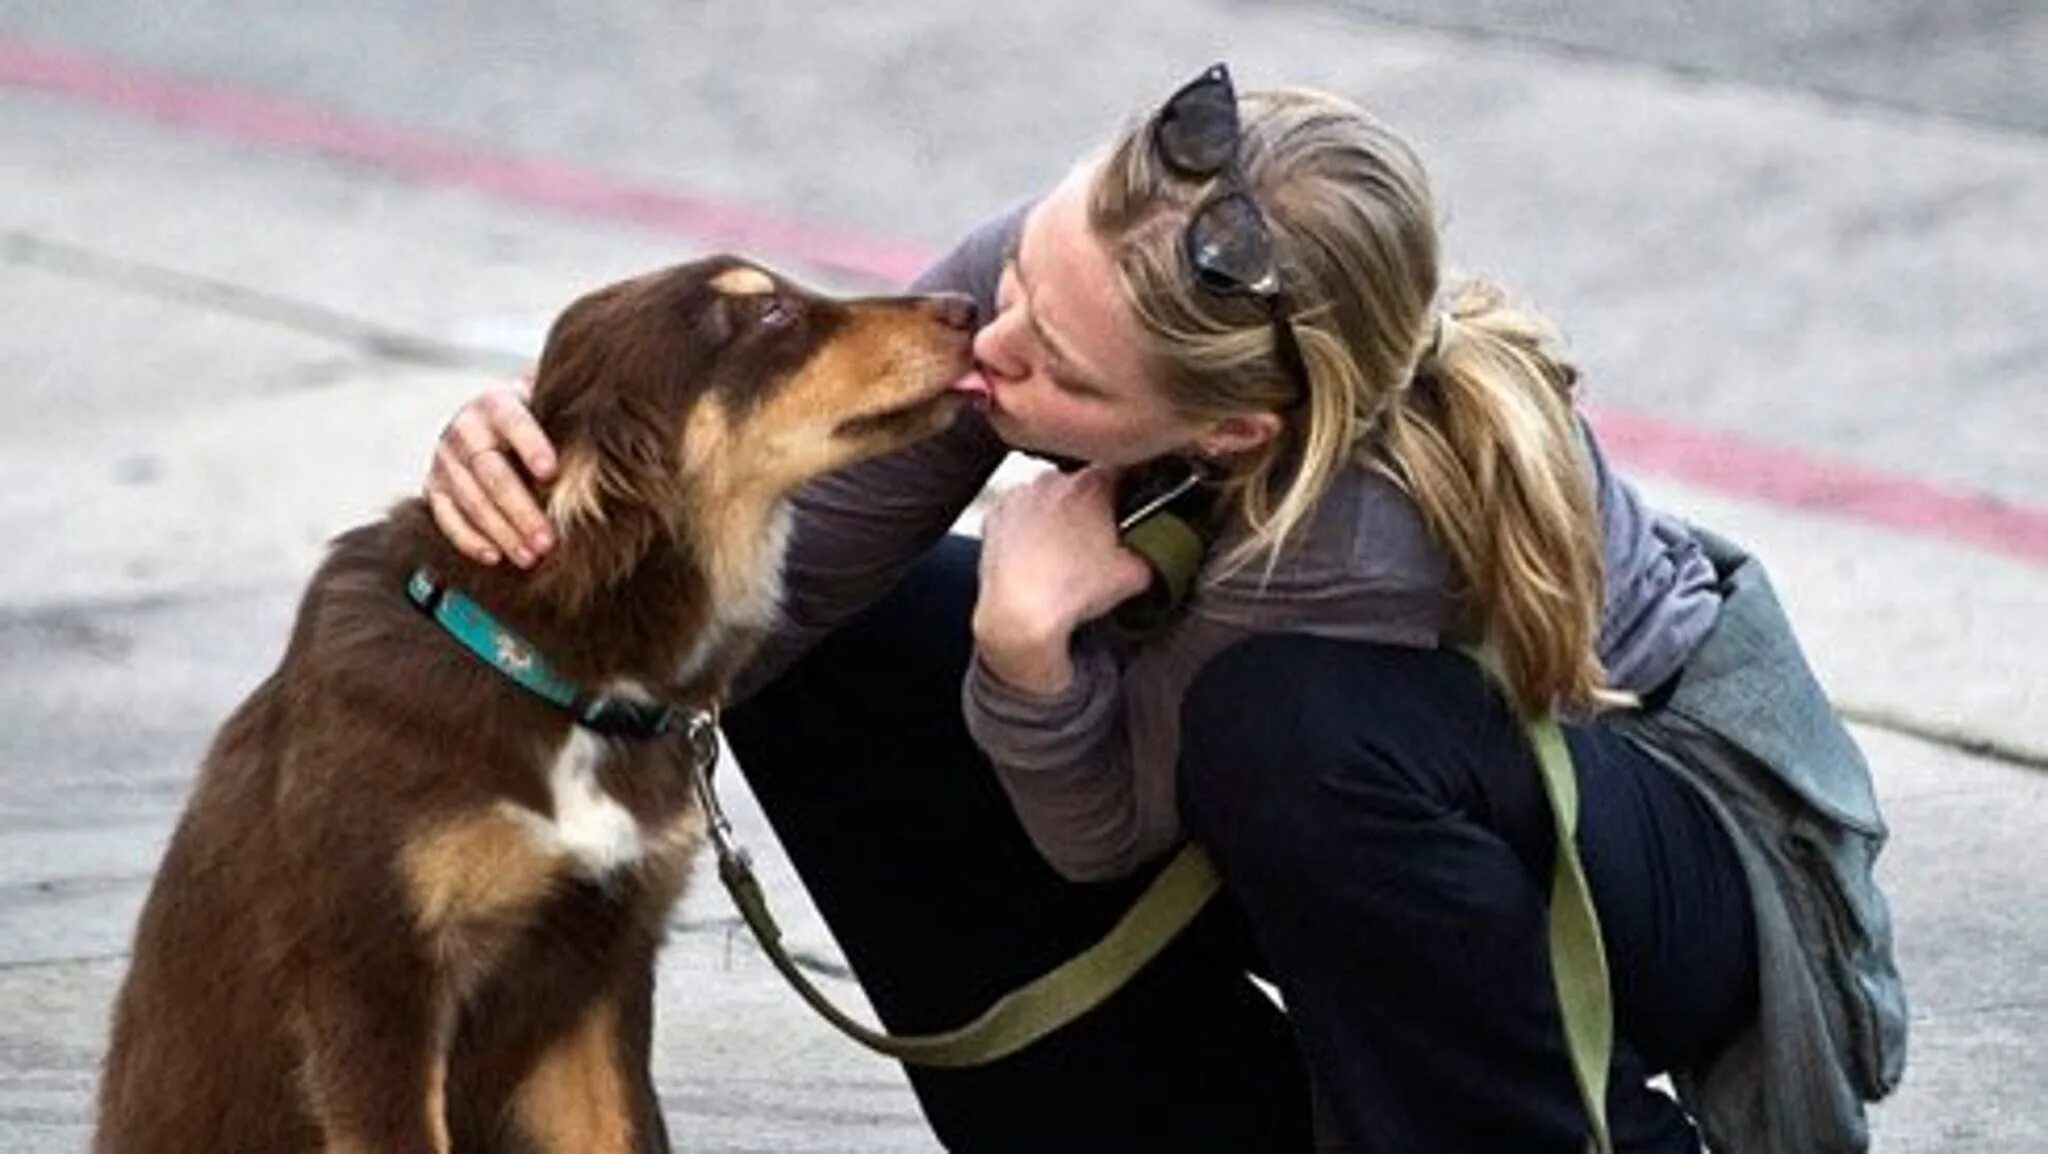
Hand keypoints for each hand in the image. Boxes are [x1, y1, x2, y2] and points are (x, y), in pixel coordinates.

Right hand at [423, 382, 558, 566]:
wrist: (490, 425)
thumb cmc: (535, 425)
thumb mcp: (548, 414)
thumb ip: (566, 428)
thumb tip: (604, 452)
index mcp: (497, 404)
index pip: (513, 422)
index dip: (531, 446)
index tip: (551, 472)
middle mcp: (465, 429)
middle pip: (492, 473)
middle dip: (521, 510)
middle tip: (548, 541)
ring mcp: (445, 459)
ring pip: (471, 499)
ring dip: (501, 532)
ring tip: (530, 557)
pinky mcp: (433, 487)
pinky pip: (445, 517)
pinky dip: (468, 539)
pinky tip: (495, 557)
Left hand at [973, 465, 1151, 692]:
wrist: (1018, 613)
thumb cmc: (1071, 591)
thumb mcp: (1134, 575)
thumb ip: (1152, 552)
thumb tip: (1156, 550)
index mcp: (1091, 484)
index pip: (1122, 466)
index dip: (1131, 483)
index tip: (1133, 497)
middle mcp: (1052, 480)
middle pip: (1082, 481)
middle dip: (1092, 503)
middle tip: (1099, 535)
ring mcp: (1019, 496)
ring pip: (1048, 495)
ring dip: (1058, 513)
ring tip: (1065, 550)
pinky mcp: (994, 516)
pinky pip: (1019, 513)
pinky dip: (1028, 527)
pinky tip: (1037, 554)